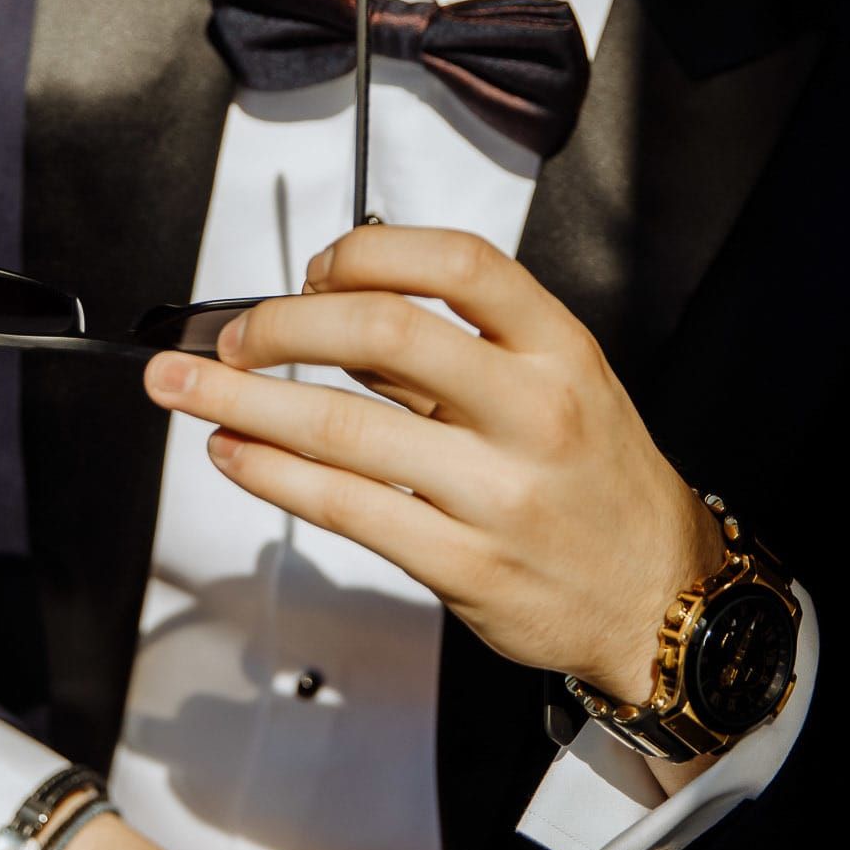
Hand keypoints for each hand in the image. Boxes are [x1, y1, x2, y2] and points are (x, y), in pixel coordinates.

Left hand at [143, 225, 722, 707]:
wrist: (662, 596)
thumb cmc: (598, 482)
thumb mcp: (558, 385)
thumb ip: (454, 351)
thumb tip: (333, 308)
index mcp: (559, 349)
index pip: (457, 264)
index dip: (366, 253)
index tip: (313, 268)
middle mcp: (533, 413)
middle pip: (385, 331)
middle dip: (283, 324)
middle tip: (233, 333)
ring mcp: (499, 494)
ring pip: (344, 429)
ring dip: (243, 401)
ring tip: (187, 387)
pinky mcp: (465, 566)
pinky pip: (346, 509)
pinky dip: (272, 476)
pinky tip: (236, 454)